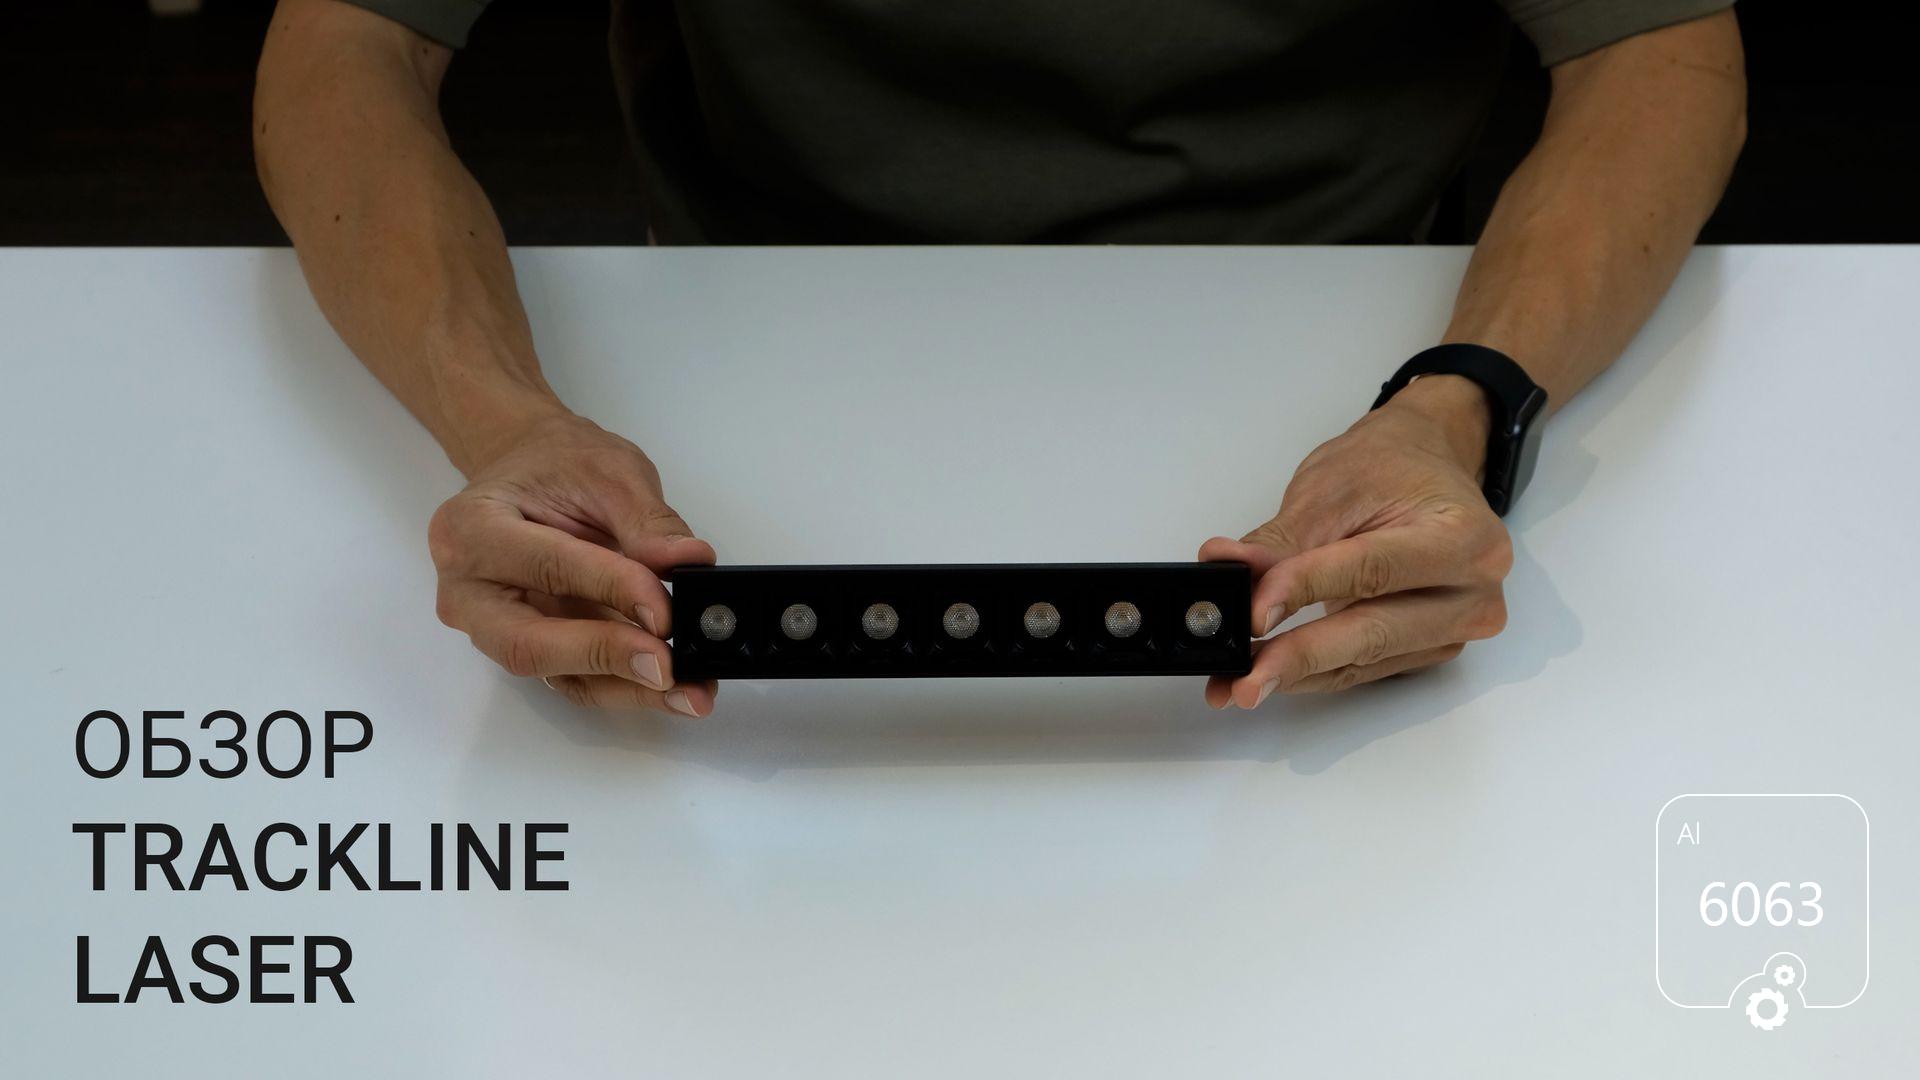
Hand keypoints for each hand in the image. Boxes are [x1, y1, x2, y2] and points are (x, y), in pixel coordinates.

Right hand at [426, 411, 717, 715]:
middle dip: (604, 657)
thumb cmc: (556, 464)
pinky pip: (577, 680)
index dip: (610, 591)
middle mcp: (469, 592)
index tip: (666, 610)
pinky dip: (628, 687)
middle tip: (668, 666)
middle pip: (528, 644)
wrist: (529, 471)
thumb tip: (689, 562)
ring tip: (691, 690)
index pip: (546, 568)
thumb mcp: (608, 471)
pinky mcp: (531, 650)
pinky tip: (675, 689)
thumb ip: (647, 521)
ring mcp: (494, 629)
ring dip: (627, 688)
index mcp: (471, 531)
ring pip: (557, 675)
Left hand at [1198, 374, 1512, 705]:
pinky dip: (1313, 672)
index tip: (1254, 613)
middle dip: (1300, 655)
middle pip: (1375, 632)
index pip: (1372, 571)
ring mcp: (1454, 628)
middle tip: (1244, 676)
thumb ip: (1279, 542)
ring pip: (1365, 661)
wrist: (1425, 468)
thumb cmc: (1390, 469)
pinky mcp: (1427, 650)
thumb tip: (1228, 570)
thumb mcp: (1329, 490)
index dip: (1307, 592)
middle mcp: (1472, 593)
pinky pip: (1364, 669)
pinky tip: (1268, 671)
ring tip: (1238, 680)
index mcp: (1463, 538)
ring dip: (1297, 673)